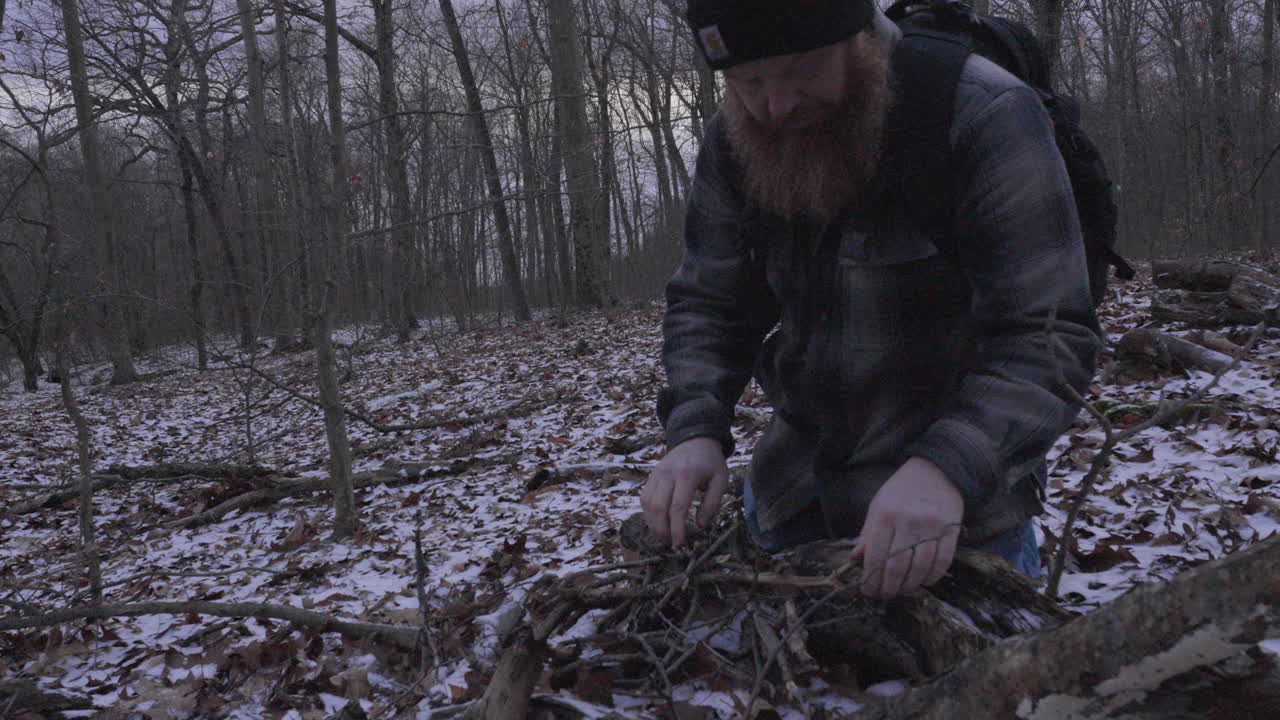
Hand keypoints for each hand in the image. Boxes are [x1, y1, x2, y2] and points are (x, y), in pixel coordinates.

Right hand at [640, 437, 729, 546]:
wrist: (695, 440)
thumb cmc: (711, 463)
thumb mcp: (721, 480)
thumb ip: (712, 503)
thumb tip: (699, 525)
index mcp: (687, 474)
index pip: (678, 507)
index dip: (677, 529)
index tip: (681, 544)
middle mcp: (668, 473)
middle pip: (658, 507)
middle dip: (662, 530)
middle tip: (671, 545)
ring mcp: (656, 474)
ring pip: (647, 504)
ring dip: (653, 524)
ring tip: (664, 537)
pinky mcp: (651, 476)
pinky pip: (644, 498)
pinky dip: (648, 514)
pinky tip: (658, 523)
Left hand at [851, 457, 962, 597]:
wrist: (936, 470)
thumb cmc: (901, 491)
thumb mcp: (878, 506)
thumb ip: (867, 534)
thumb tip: (855, 560)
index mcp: (885, 515)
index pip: (875, 555)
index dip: (870, 578)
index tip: (868, 591)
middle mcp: (908, 521)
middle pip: (897, 566)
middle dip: (888, 587)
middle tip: (885, 595)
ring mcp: (931, 526)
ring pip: (920, 567)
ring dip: (910, 585)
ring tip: (902, 590)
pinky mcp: (951, 530)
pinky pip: (942, 561)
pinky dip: (933, 576)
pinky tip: (924, 581)